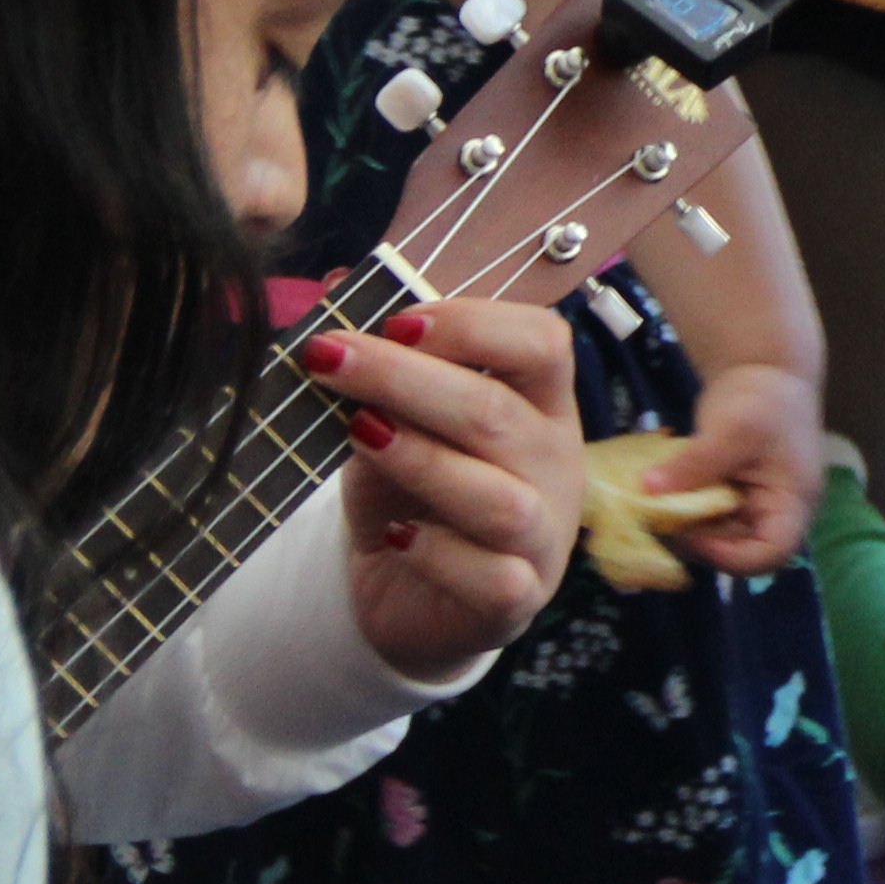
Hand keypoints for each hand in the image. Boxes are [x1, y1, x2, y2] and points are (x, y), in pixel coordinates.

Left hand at [308, 295, 584, 681]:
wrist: (411, 599)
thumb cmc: (411, 496)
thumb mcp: (392, 422)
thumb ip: (378, 365)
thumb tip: (336, 284)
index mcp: (540, 407)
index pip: (544, 343)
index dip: (474, 324)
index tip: (395, 323)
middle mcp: (555, 465)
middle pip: (499, 412)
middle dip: (406, 378)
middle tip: (329, 359)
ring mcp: (543, 536)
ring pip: (497, 498)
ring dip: (420, 460)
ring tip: (358, 437)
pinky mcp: (516, 599)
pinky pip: (490, 576)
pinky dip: (438, 554)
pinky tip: (394, 536)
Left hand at [634, 360, 825, 577]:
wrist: (764, 367)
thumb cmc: (763, 396)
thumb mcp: (733, 428)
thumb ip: (696, 463)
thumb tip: (648, 491)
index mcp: (792, 502)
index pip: (772, 553)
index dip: (732, 555)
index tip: (692, 534)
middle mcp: (775, 511)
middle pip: (739, 550)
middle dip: (698, 541)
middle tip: (657, 521)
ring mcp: (752, 504)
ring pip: (717, 536)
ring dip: (684, 527)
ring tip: (650, 507)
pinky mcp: (731, 494)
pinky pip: (705, 515)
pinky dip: (681, 510)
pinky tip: (657, 493)